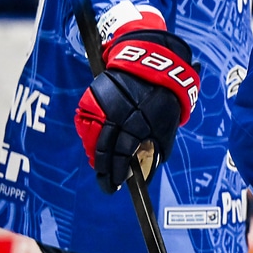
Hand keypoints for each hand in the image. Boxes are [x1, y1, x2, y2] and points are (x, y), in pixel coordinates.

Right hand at [75, 29, 199, 192]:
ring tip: (102, 165)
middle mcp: (115, 116)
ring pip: (92, 139)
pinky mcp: (92, 98)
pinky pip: (86, 124)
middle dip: (103, 170)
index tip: (115, 186)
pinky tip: (96, 145)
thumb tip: (143, 176)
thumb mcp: (166, 129)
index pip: (121, 156)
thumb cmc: (163, 101)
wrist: (152, 66)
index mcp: (136, 124)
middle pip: (102, 151)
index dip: (117, 174)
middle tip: (106, 181)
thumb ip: (155, 152)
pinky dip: (90, 137)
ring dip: (96, 154)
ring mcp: (101, 107)